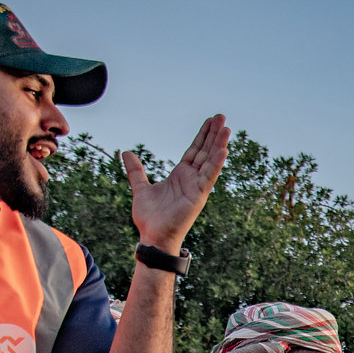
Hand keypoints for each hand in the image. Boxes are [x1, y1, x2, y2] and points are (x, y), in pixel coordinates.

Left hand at [125, 114, 230, 250]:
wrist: (152, 235)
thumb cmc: (150, 217)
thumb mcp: (140, 188)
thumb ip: (136, 171)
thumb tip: (126, 153)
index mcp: (180, 176)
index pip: (194, 151)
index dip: (202, 136)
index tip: (210, 122)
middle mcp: (192, 179)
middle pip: (205, 151)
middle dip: (213, 134)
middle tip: (222, 117)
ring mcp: (197, 187)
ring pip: (210, 160)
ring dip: (219, 144)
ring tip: (227, 128)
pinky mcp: (199, 195)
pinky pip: (209, 176)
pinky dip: (217, 163)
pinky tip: (223, 149)